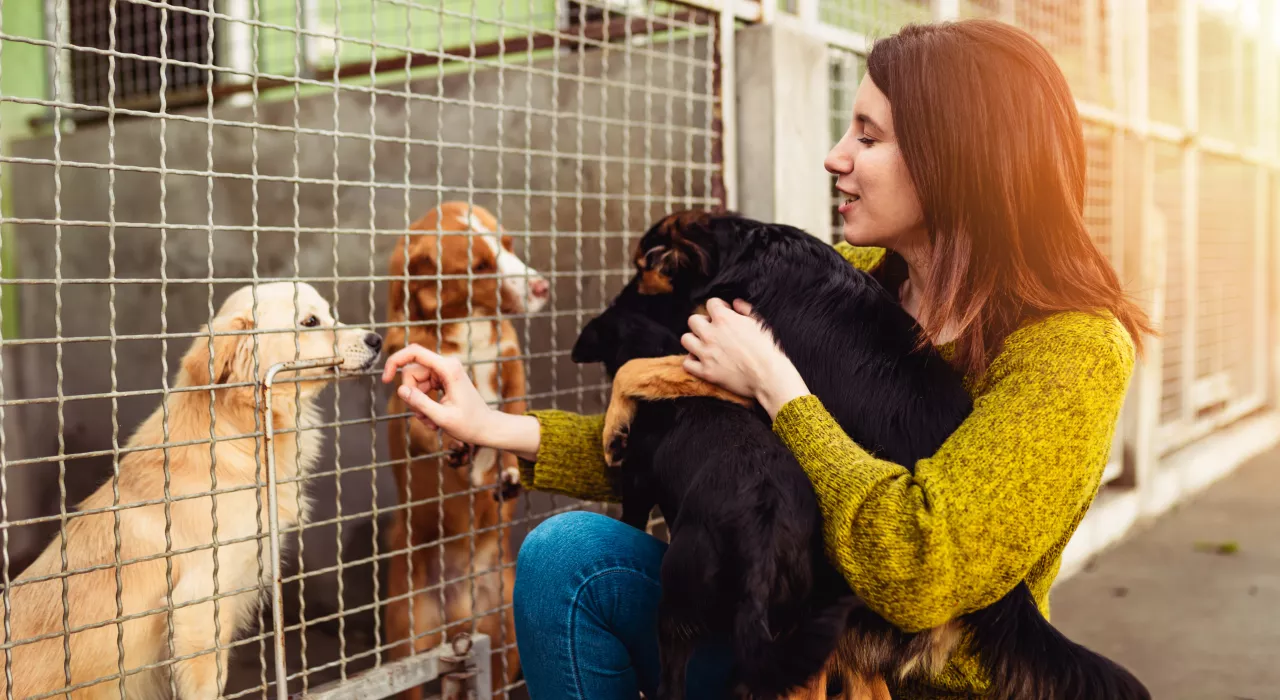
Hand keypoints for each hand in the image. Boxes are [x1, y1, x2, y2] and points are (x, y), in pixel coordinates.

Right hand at [381, 344, 540, 460]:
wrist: (487, 428)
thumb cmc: (470, 424)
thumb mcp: (442, 418)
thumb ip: (421, 403)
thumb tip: (401, 390)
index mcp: (448, 368)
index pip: (414, 352)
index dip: (394, 361)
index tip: (385, 379)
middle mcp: (446, 365)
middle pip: (411, 372)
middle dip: (411, 395)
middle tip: (421, 415)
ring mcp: (444, 372)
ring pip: (415, 382)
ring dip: (418, 403)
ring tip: (430, 421)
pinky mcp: (443, 379)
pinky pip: (422, 387)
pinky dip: (423, 404)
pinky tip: (433, 419)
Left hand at [682, 298, 810, 418]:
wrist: (769, 376)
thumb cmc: (768, 349)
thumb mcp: (761, 323)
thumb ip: (746, 309)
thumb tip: (735, 303)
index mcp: (725, 319)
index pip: (710, 303)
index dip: (718, 307)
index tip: (725, 314)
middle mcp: (711, 334)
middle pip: (693, 320)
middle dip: (702, 323)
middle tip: (713, 331)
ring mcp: (706, 353)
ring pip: (685, 339)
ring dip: (694, 340)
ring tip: (705, 345)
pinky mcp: (706, 371)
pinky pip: (687, 363)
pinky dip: (692, 361)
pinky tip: (702, 361)